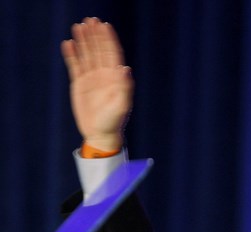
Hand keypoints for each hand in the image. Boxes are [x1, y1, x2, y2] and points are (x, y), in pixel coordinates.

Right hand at [60, 17, 132, 150]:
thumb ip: (124, 86)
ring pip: (87, 55)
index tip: (104, 25)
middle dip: (95, 35)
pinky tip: (68, 43)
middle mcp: (104, 75)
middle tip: (90, 20)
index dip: (108, 39)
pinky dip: (72, 54)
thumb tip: (124, 68)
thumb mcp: (121, 105)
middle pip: (99, 50)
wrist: (100, 134)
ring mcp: (92, 78)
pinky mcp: (80, 84)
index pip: (112, 53)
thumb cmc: (114, 121)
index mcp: (116, 78)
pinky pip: (74, 65)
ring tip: (78, 26)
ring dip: (83, 41)